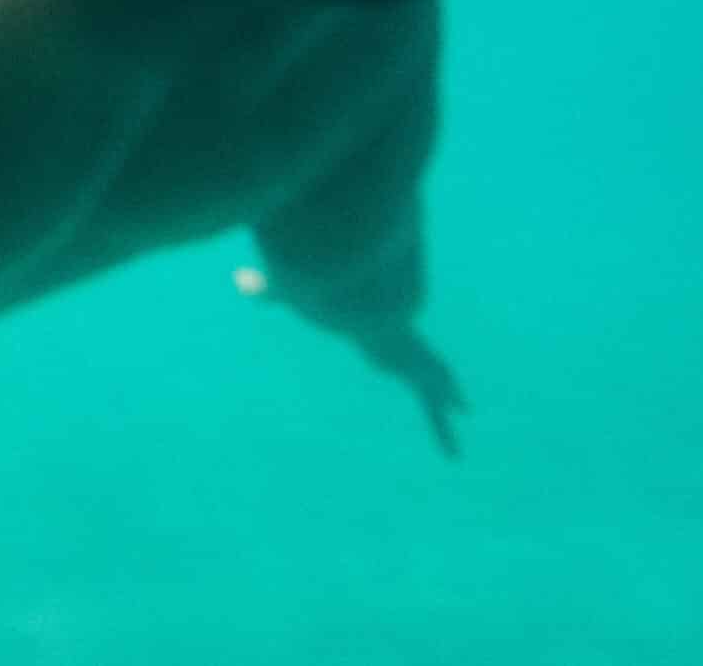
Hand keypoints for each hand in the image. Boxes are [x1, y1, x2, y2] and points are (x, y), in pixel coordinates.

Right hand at [231, 266, 467, 458]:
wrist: (367, 307)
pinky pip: (432, 405)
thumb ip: (271, 292)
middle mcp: (400, 346)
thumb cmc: (336, 304)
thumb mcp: (299, 299)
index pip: (387, 341)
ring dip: (446, 397)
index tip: (396, 355)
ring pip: (432, 383)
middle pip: (418, 360)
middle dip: (431, 369)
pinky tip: (461, 422)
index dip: (392, 350)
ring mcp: (414, 361)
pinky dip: (443, 423)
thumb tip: (238, 279)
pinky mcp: (419, 375)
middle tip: (450, 382)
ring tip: (464, 409)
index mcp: (377, 331)